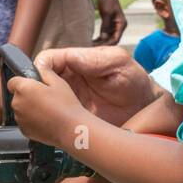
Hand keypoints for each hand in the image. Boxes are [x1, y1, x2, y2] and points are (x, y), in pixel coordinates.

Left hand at [6, 60, 85, 148]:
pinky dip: (31, 120)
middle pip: (17, 95)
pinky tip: (46, 119)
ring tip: (47, 110)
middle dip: (27, 95)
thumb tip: (38, 67)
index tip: (32, 85)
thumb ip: (44, 71)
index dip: (23, 82)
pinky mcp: (23, 130)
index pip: (13, 81)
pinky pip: (24, 121)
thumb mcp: (58, 82)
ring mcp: (19, 118)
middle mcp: (17, 103)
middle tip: (45, 98)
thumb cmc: (66, 106)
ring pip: (21, 109)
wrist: (70, 129)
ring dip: (29, 108)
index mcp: (24, 88)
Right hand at [34, 47, 155, 125]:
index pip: (48, 60)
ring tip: (46, 113)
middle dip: (35, 88)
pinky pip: (52, 116)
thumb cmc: (134, 81)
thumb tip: (67, 58)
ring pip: (42, 99)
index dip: (40, 68)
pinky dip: (48, 120)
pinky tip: (53, 124)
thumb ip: (92, 59)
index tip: (41, 81)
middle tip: (41, 100)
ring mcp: (68, 98)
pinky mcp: (71, 117)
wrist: (147, 109)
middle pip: (40, 79)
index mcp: (76, 61)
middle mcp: (68, 79)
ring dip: (40, 105)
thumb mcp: (117, 63)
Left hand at [93, 0, 126, 44]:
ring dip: (101, 42)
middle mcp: (120, 26)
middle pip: (113, 40)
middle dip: (104, 45)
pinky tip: (93, 41)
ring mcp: (115, 26)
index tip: (98, 48)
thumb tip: (103, 38)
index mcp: (122, 24)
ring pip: (109, 38)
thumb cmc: (108, 1)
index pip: (116, 39)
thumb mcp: (106, 13)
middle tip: (93, 49)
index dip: (108, 45)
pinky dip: (100, 38)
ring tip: (92, 46)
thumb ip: (105, 26)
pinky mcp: (110, 24)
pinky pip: (106, 34)